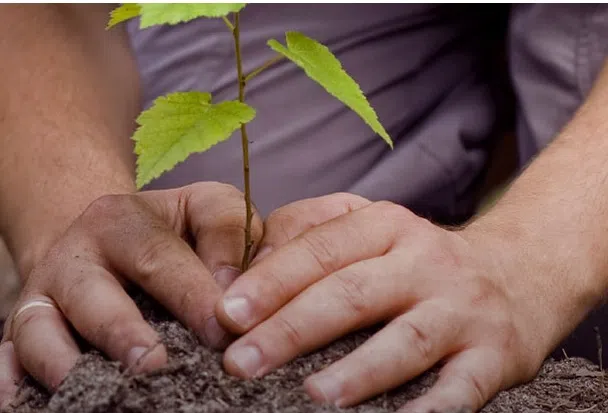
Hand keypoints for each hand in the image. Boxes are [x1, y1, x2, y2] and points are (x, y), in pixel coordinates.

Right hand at [0, 182, 261, 407]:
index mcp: (123, 220)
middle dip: (124, 333)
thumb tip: (234, 294)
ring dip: (68, 363)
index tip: (224, 330)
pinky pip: (11, 354)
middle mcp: (76, 255)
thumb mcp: (203, 208)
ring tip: (106, 390)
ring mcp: (45, 293)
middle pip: (95, 295)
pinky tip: (33, 402)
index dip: (192, 295)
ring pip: (42, 329)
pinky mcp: (25, 325)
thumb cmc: (170, 229)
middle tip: (156, 365)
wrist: (106, 234)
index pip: (159, 257)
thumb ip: (228, 234)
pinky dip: (16, 378)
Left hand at [216, 193, 546, 411]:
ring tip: (311, 396)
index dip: (272, 281)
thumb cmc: (419, 259)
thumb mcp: (372, 228)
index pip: (321, 249)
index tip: (227, 313)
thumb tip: (250, 268)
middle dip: (293, 329)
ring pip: (406, 341)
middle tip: (241, 361)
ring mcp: (462, 308)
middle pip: (353, 293)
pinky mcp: (495, 353)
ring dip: (359, 370)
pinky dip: (432, 410)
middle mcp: (425, 262)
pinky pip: (462, 387)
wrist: (517, 272)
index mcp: (386, 226)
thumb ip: (312, 236)